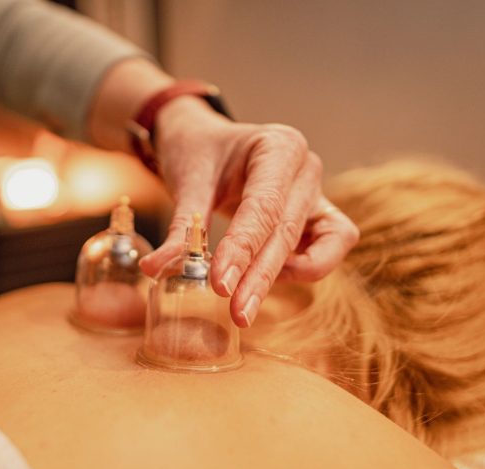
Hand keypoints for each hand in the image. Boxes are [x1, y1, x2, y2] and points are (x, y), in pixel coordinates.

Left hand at [138, 97, 358, 327]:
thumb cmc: (198, 152)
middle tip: (237, 313)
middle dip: (260, 276)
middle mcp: (305, 168)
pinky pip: (328, 248)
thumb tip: (156, 269)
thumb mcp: (187, 181)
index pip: (264, 206)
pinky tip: (264, 279)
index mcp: (279, 146)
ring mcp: (317, 192)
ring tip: (245, 299)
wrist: (205, 141)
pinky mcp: (318, 216)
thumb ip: (181, 227)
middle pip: (287, 231)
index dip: (243, 249)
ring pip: (318, 246)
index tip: (220, 285)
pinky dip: (304, 269)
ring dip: (284, 277)